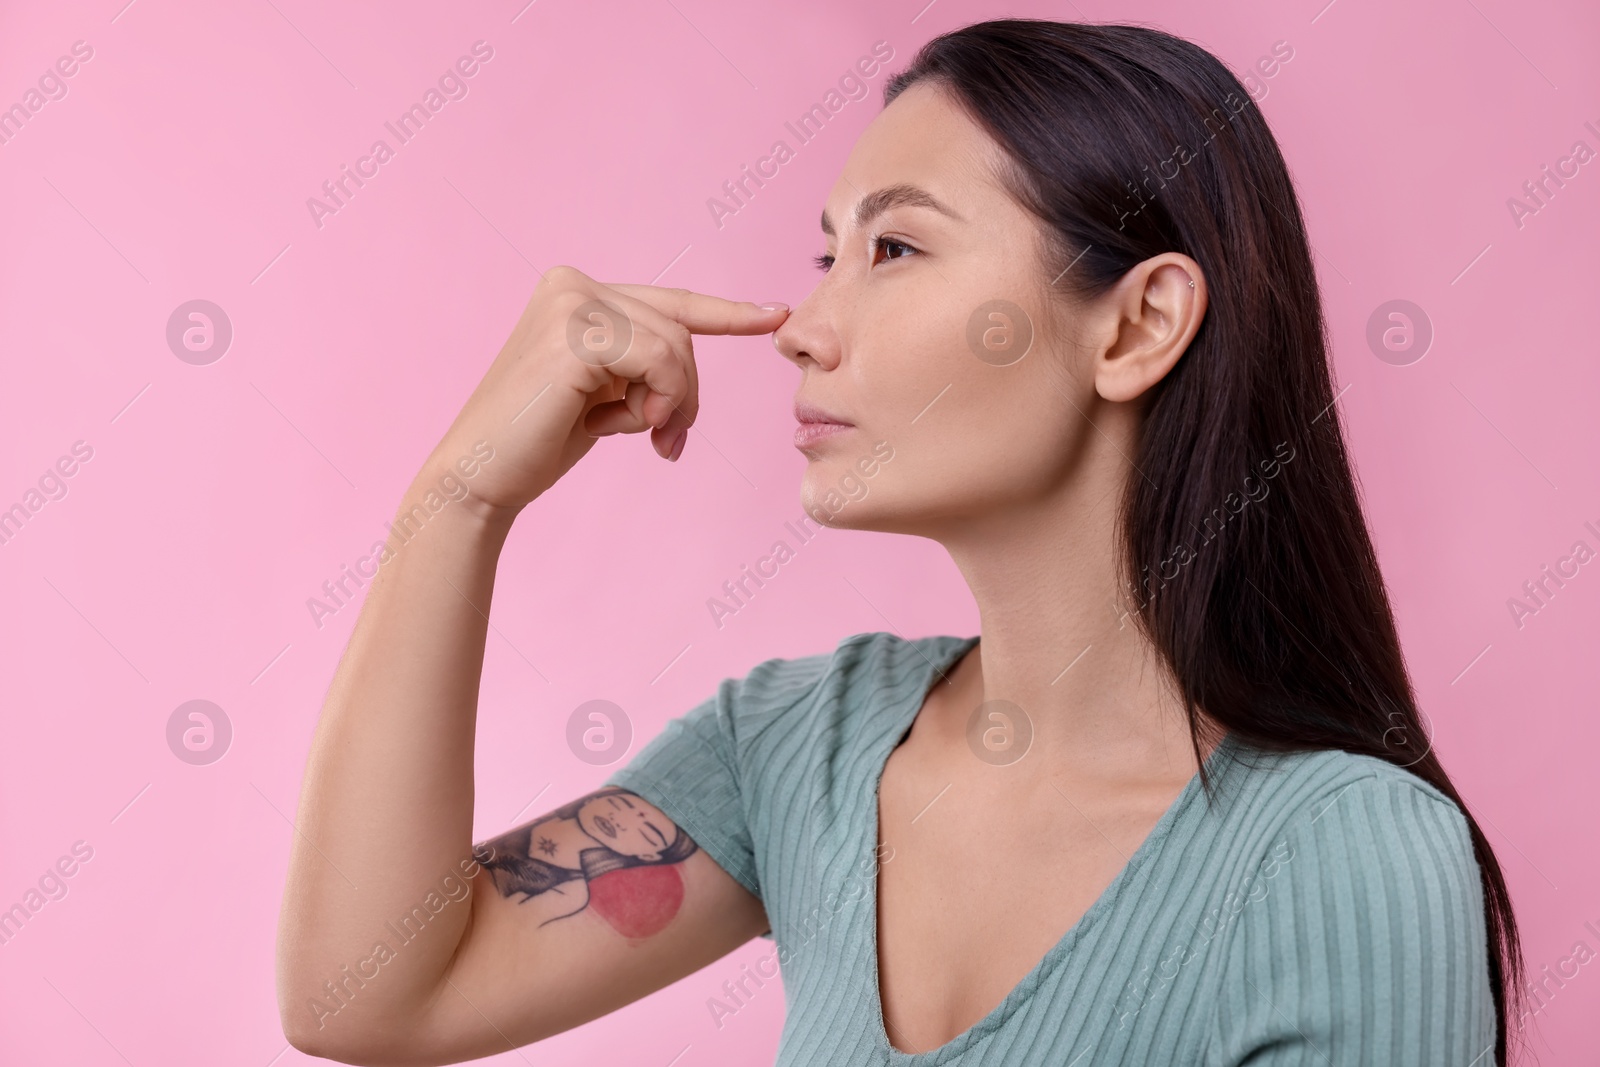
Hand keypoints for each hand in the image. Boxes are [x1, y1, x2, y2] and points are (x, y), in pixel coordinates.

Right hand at [425, 265, 788, 517]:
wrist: (481, 477)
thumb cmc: (539, 441)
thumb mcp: (603, 392)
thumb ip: (640, 365)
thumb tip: (687, 367)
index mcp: (576, 292)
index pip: (671, 302)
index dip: (727, 313)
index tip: (776, 315)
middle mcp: (571, 284)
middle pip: (680, 329)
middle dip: (685, 391)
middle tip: (666, 440)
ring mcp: (570, 303)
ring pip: (675, 346)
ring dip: (670, 401)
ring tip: (638, 435)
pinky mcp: (574, 335)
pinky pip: (659, 362)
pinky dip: (655, 402)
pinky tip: (617, 427)